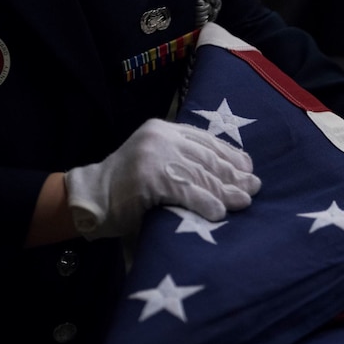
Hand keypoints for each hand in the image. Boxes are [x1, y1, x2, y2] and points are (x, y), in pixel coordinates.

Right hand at [65, 119, 259, 239]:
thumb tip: (232, 175)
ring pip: (200, 175)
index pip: (206, 141)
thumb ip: (186, 162)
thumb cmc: (128, 189)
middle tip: (254, 189)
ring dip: (226, 191)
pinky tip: (219, 213)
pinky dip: (205, 203)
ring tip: (244, 202)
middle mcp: (160, 137)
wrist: (90, 198)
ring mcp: (153, 155)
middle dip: (233, 175)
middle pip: (207, 157)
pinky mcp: (148, 177)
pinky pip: (186, 191)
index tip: (249, 169)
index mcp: (164, 130)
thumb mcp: (158, 163)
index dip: (231, 155)